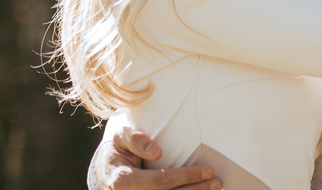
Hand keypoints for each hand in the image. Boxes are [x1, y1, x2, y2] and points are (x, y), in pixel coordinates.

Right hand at [87, 126, 221, 189]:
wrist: (104, 169)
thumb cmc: (117, 149)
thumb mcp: (120, 137)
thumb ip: (135, 140)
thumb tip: (157, 152)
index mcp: (123, 180)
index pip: (160, 182)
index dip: (185, 177)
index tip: (208, 171)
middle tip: (217, 182)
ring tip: (214, 188)